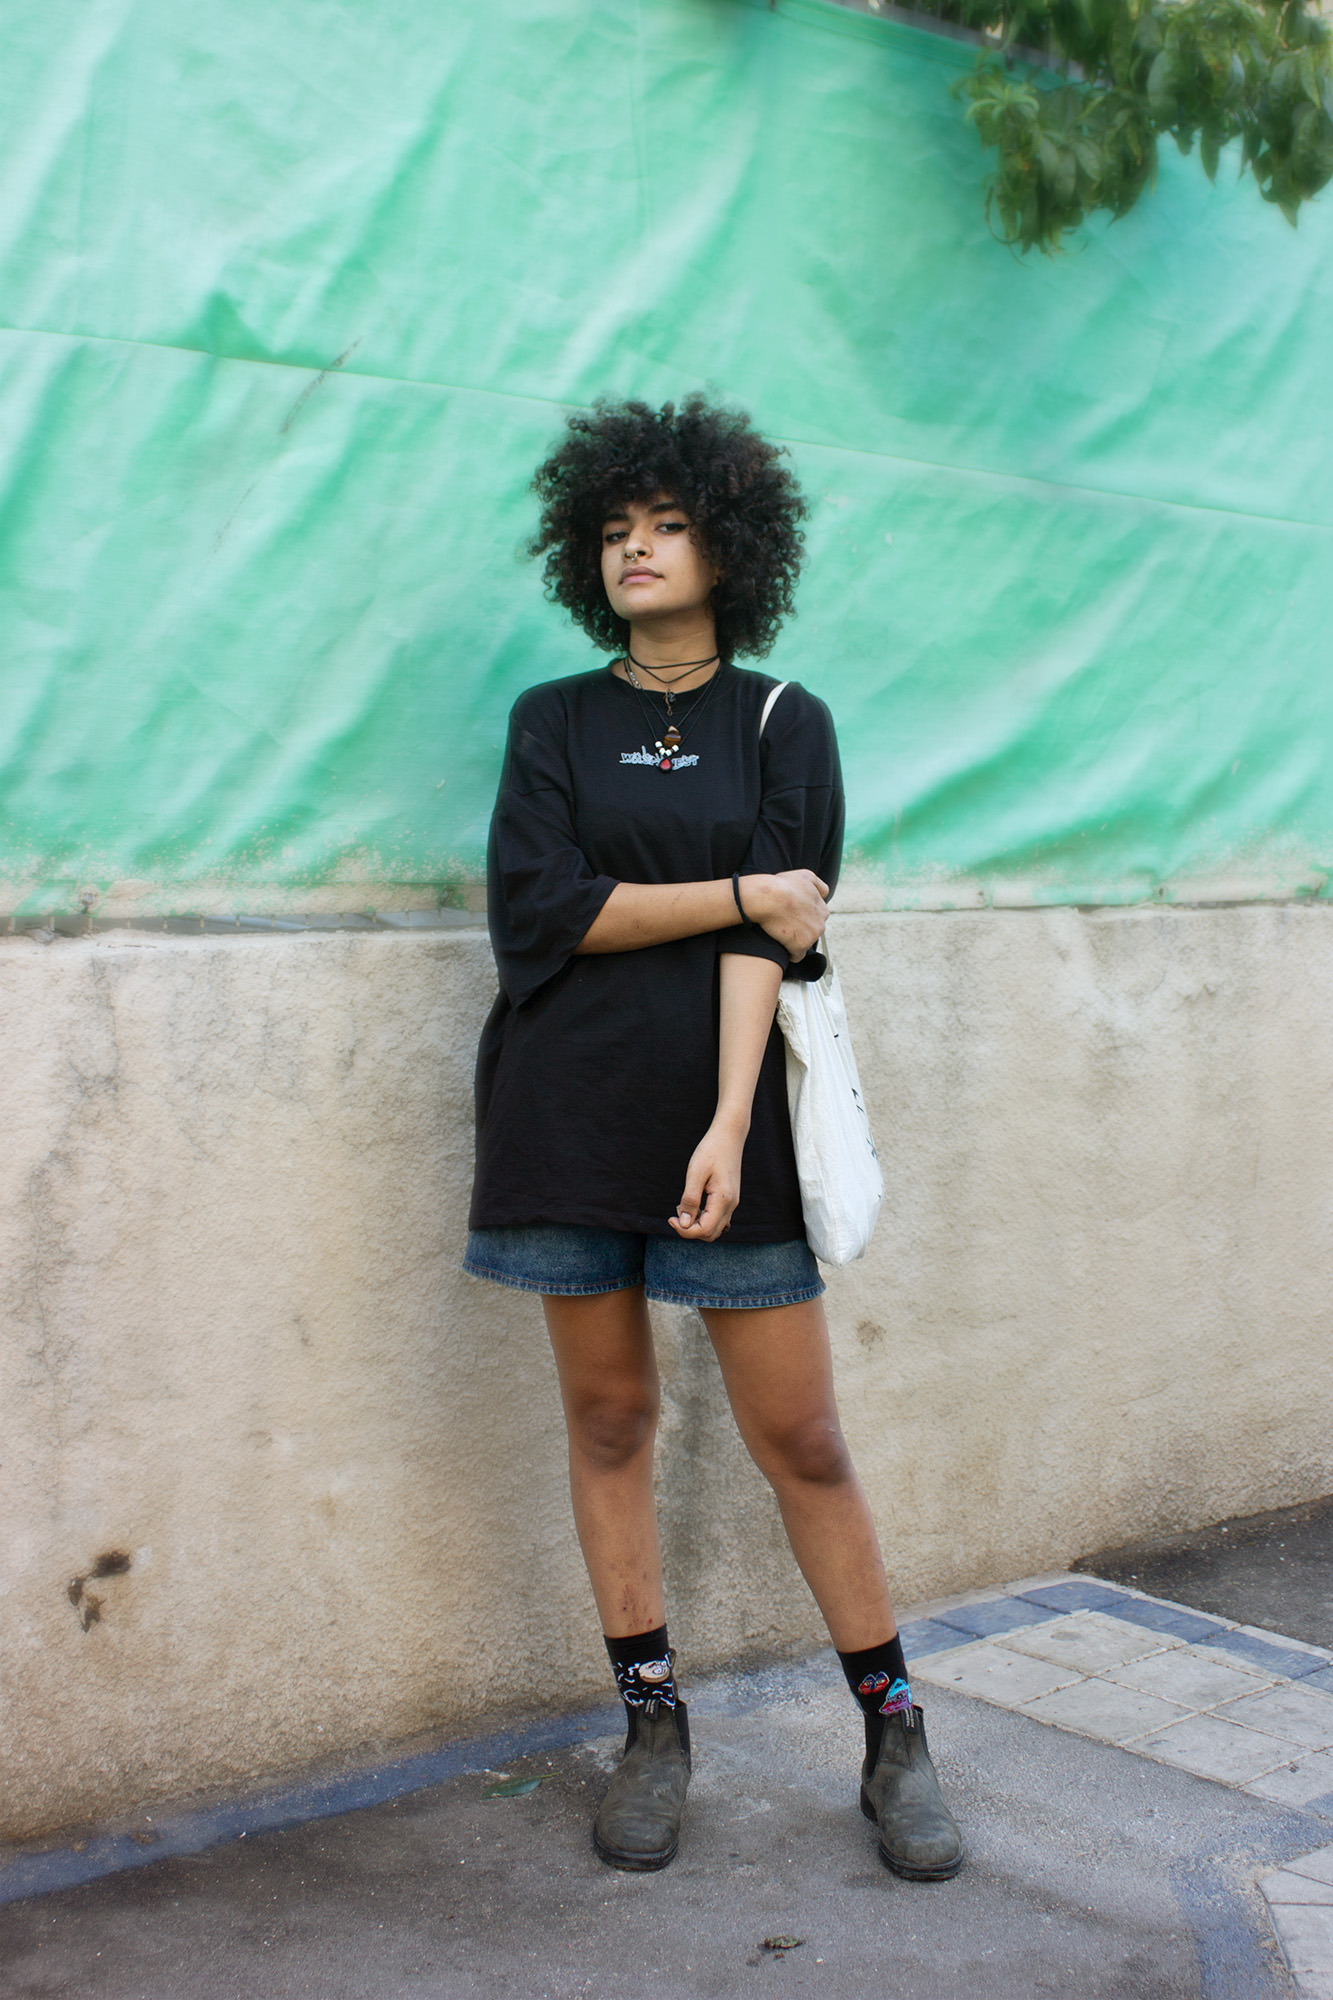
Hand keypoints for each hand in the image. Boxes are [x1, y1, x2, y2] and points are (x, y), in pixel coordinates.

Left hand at [670, 1120, 745, 1241]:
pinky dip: (703, 1218)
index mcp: (723, 1200)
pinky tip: (693, 1204)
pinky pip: (717, 1219)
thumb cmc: (711, 1150)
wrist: (729, 1135)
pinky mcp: (729, 1198)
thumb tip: (684, 1223)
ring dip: (696, 1225)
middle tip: (675, 1215)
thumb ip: (690, 1200)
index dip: (685, 1230)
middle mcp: (731, 1205)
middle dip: (690, 1230)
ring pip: (714, 1228)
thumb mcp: (695, 1173)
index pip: (704, 1230)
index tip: (671, 1219)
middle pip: (710, 1234)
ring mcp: (732, 1202)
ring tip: (683, 1207)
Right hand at [741, 870, 829, 959]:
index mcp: (823, 909)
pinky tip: (781, 945)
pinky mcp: (801, 946)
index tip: (792, 915)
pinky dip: (790, 953)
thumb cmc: (783, 885)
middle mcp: (821, 923)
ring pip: (805, 943)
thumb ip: (819, 885)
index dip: (803, 917)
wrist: (768, 898)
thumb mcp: (805, 876)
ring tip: (780, 933)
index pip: (817, 918)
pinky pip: (797, 956)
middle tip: (785, 923)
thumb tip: (825, 894)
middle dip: (801, 930)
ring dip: (795, 941)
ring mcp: (812, 936)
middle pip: (812, 932)